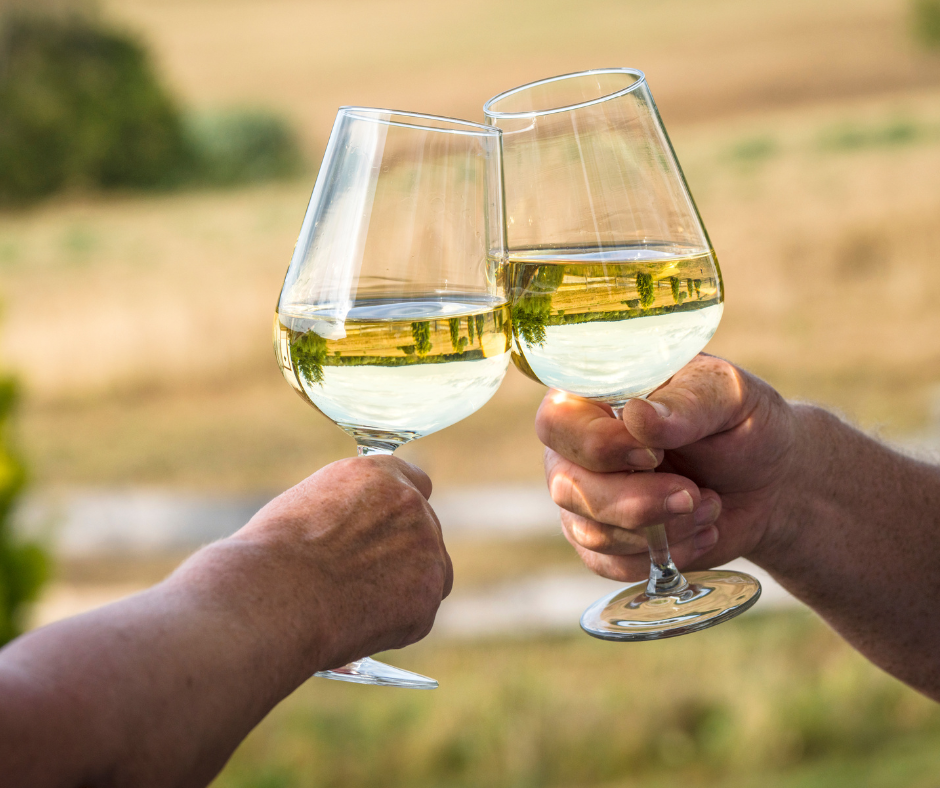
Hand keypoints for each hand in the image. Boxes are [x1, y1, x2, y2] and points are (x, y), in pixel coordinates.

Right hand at [234, 455, 452, 669]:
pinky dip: (396, 624)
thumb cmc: (272, 554)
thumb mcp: (308, 506)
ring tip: (354, 605)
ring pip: (431, 574)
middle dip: (401, 554)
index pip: (416, 483)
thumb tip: (357, 531)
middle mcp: (412, 505)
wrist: (273, 595)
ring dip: (405, 589)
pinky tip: (358, 624)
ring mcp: (427, 551)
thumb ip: (349, 511)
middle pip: (425, 532)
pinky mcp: (427, 596)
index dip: (400, 512)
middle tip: (362, 581)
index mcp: (380, 475)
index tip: (390, 530)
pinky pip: (419, 613)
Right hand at [537, 354, 797, 581]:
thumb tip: (637, 416)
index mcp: (592, 394)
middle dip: (635, 502)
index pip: (558, 422)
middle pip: (567, 486)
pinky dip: (662, 556)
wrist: (770, 482)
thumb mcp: (728, 397)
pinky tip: (700, 533)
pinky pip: (609, 564)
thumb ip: (686, 403)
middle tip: (693, 494)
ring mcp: (583, 495)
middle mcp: (574, 447)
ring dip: (660, 530)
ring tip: (709, 506)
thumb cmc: (743, 424)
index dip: (598, 445)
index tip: (654, 454)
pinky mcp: (602, 539)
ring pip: (590, 531)